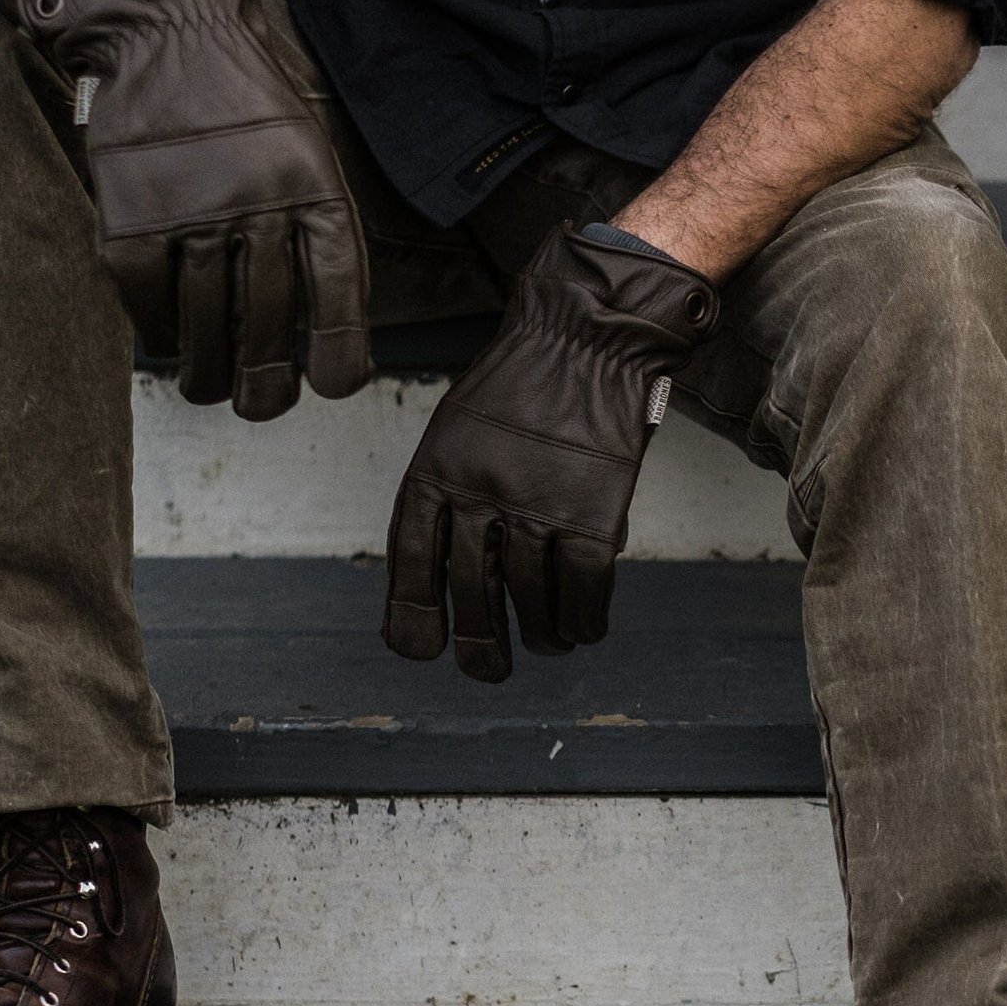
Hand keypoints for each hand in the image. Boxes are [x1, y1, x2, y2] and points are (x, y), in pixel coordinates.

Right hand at [19, 0, 371, 420]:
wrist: (164, 25)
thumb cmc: (245, 95)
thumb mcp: (307, 145)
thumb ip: (318, 223)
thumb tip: (324, 324)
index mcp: (311, 183)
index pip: (335, 290)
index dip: (339, 351)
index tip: (334, 387)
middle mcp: (255, 200)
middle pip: (267, 322)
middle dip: (267, 383)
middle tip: (263, 407)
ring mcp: (189, 210)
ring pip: (204, 325)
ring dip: (211, 373)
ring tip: (213, 390)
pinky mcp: (131, 216)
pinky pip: (148, 302)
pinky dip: (158, 332)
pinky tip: (170, 341)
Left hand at [383, 223, 719, 680]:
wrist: (589, 334)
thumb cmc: (525, 382)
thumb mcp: (460, 428)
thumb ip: (452, 493)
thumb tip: (459, 578)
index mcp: (438, 467)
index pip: (412, 556)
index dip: (412, 611)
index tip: (419, 649)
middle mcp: (480, 489)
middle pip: (470, 589)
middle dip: (479, 644)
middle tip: (488, 671)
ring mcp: (538, 501)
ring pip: (531, 597)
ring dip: (541, 634)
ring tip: (547, 644)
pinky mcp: (594, 509)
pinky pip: (583, 588)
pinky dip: (584, 619)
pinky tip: (584, 628)